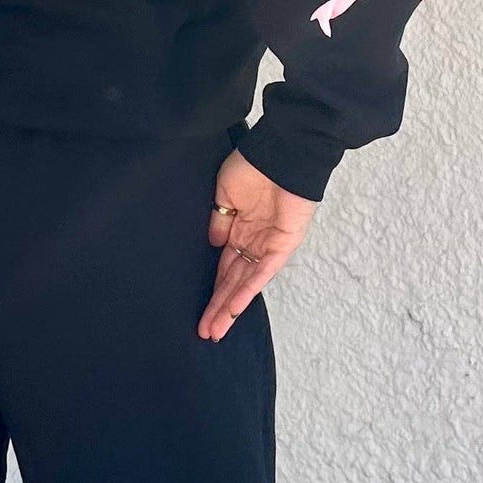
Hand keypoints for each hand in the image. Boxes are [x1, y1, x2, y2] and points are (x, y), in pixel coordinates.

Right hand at [199, 149, 316, 340]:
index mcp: (239, 228)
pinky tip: (233, 310)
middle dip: (218, 307)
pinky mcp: (283, 245)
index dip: (212, 288)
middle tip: (205, 331)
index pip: (224, 266)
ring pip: (246, 284)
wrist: (281, 151)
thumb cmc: (253, 164)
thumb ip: (219, 220)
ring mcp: (268, 245)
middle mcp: (253, 241)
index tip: (199, 309)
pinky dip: (247, 292)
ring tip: (214, 330)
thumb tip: (212, 243)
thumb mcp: (224, 192)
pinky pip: (262, 274)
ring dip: (229, 308)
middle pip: (233, 281)